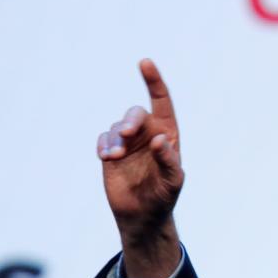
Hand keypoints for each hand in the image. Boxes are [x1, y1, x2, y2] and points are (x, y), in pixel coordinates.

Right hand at [96, 59, 183, 277]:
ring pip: (116, 127)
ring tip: (114, 157)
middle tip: (126, 134)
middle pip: (135, 114)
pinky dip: (103, 144)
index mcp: (167, 134)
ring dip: (114, 139)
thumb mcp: (173, 181)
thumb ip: (170, 160)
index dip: (154, 82)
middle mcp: (147, 133)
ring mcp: (127, 142)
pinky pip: (104, 138)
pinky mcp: (111, 151)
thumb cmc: (164, 197)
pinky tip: (106, 156)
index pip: (162, 102)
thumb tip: (161, 140)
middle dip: (130, 121)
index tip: (144, 62)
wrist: (142, 215)